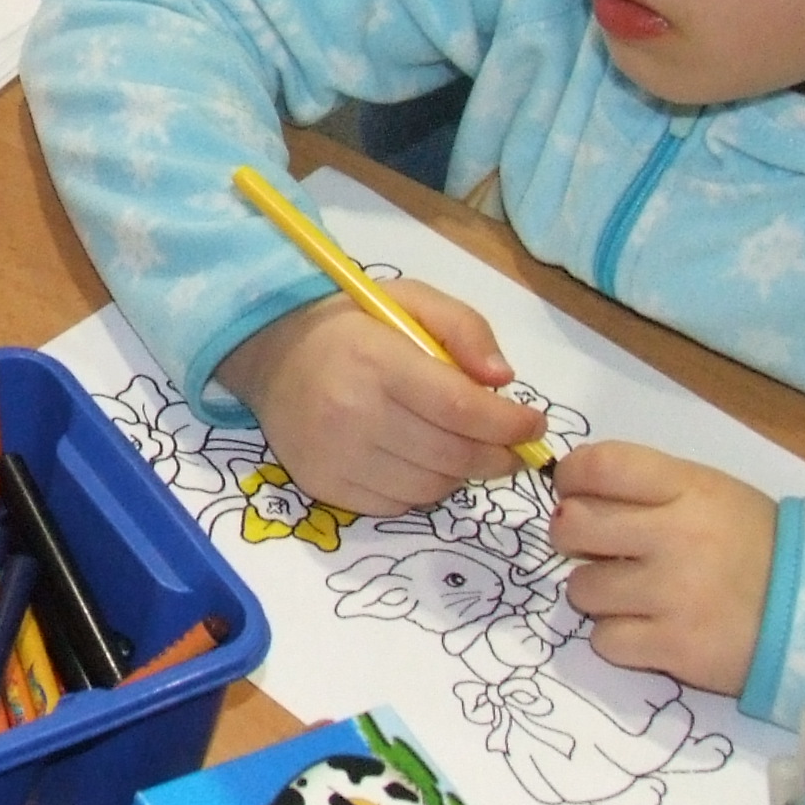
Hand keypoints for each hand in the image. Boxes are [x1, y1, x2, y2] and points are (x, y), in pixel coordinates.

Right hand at [218, 279, 548, 515]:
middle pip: (452, 455)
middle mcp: (351, 413)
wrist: (271, 355)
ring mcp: (335, 456)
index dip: (508, 423)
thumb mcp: (408, 299)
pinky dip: (422, 490)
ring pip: (430, 488)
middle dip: (497, 456)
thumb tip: (503, 381)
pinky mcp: (324, 486)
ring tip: (460, 448)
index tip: (533, 423)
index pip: (459, 406)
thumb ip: (464, 327)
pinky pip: (397, 505)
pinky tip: (419, 461)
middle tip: (511, 448)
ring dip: (459, 473)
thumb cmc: (350, 325)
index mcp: (376, 360)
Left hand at [549, 442, 775, 690]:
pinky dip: (618, 638)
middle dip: (572, 536)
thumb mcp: (714, 495)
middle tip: (594, 548)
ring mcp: (675, 594)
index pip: (601, 465)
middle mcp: (678, 536)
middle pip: (575, 525)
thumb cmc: (757, 547)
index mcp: (690, 489)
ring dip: (598, 594)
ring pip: (582, 589)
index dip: (573, 477)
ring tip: (633, 595)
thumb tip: (575, 494)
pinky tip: (648, 629)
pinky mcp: (675, 648)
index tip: (573, 491)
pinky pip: (605, 640)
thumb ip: (651, 488)